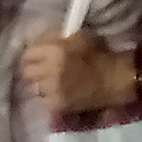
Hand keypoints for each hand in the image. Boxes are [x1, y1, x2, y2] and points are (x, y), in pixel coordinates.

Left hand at [19, 29, 133, 114]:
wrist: (114, 79)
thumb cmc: (99, 53)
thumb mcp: (78, 35)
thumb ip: (56, 37)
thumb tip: (40, 41)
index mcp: (55, 50)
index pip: (28, 53)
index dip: (32, 53)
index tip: (37, 54)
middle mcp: (50, 70)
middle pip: (27, 71)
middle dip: (32, 69)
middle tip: (40, 69)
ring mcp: (52, 90)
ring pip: (33, 87)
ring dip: (39, 83)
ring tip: (48, 82)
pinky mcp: (57, 105)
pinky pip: (44, 100)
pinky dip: (47, 96)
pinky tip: (56, 93)